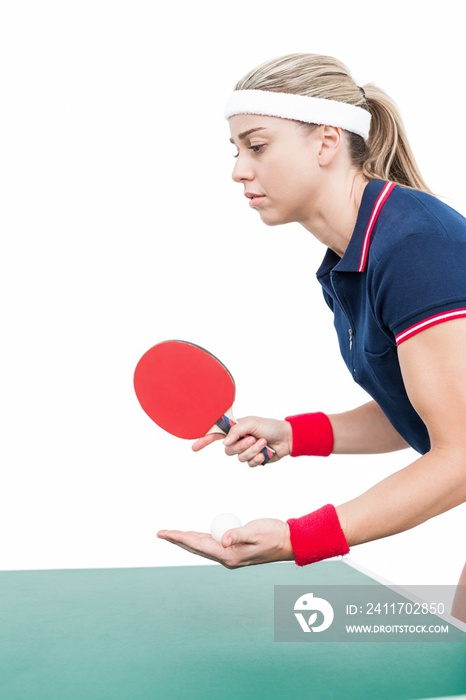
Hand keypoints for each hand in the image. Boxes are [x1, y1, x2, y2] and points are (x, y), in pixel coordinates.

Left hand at [157, 518, 293, 568]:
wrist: (288, 543)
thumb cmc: (273, 534)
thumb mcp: (255, 531)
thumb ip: (237, 534)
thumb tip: (222, 540)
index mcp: (229, 555)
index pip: (197, 544)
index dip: (179, 538)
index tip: (164, 532)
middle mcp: (227, 558)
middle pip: (196, 548)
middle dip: (178, 540)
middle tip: (161, 533)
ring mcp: (230, 556)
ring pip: (202, 547)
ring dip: (187, 540)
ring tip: (173, 534)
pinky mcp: (234, 551)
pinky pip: (211, 544)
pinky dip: (200, 539)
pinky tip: (194, 535)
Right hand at [191, 416, 292, 466]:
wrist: (286, 438)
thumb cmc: (269, 426)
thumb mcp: (251, 423)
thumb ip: (236, 430)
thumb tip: (226, 442)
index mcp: (235, 429)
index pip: (216, 435)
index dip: (204, 441)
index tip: (194, 447)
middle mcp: (238, 440)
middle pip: (228, 450)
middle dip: (242, 445)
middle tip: (254, 438)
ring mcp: (246, 451)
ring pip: (240, 458)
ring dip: (253, 450)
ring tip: (263, 443)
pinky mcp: (254, 459)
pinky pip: (250, 464)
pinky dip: (258, 458)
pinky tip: (265, 453)